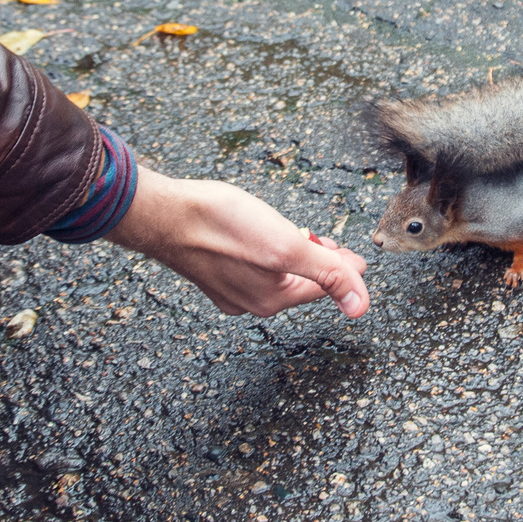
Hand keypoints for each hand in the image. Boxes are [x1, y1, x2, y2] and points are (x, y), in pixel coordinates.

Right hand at [107, 171, 370, 319]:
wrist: (162, 214)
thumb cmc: (219, 227)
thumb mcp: (285, 245)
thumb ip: (327, 273)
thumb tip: (360, 306)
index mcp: (272, 299)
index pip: (323, 287)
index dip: (346, 271)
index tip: (360, 261)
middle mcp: (250, 300)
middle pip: (299, 283)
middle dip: (321, 267)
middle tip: (336, 250)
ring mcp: (228, 287)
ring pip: (274, 275)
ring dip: (294, 258)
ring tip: (305, 240)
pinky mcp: (211, 270)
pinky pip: (251, 267)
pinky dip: (267, 255)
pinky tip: (264, 240)